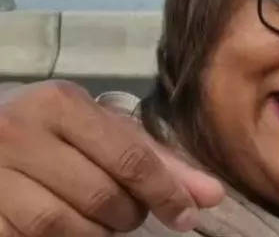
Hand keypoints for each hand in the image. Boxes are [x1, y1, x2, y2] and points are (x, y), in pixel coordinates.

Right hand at [0, 80, 223, 235]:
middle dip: (129, 214)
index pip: (130, 159)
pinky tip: (65, 228)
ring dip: (94, 233)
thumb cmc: (50, 129)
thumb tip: (212, 195)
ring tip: (99, 221)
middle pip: (100, 196)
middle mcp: (19, 133)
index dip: (166, 193)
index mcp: (59, 103)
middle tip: (131, 214)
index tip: (187, 216)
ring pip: (62, 225)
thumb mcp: (101, 129)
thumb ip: (156, 159)